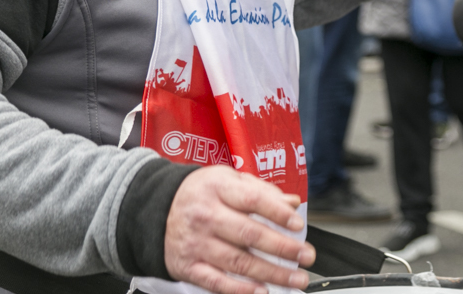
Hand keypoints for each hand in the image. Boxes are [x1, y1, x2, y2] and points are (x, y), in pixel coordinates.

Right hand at [165, 166, 314, 293]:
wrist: (155, 210)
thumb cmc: (200, 194)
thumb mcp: (228, 180)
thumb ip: (260, 191)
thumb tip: (292, 203)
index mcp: (218, 188)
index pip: (253, 200)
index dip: (278, 213)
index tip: (298, 224)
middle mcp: (206, 216)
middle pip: (249, 234)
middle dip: (282, 247)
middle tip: (306, 256)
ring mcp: (196, 243)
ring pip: (238, 261)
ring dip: (271, 273)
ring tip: (295, 279)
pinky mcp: (188, 266)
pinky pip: (216, 282)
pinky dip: (240, 289)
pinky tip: (262, 291)